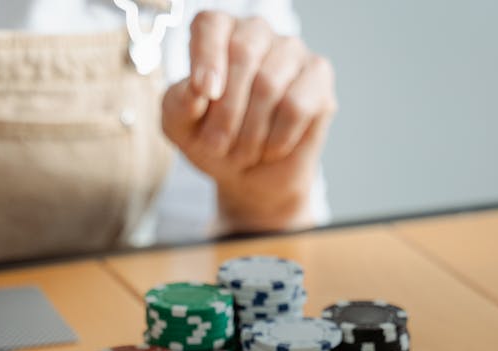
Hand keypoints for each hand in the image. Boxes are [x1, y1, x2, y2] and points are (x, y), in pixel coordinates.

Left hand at [162, 12, 336, 233]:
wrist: (249, 178)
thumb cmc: (214, 142)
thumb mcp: (180, 127)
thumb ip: (178, 103)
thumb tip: (197, 89)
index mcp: (218, 33)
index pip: (211, 25)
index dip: (206, 58)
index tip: (205, 94)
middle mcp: (256, 33)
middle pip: (243, 53)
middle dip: (226, 112)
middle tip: (217, 146)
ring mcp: (291, 51)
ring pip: (270, 84)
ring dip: (250, 133)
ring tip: (242, 153)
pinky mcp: (318, 77)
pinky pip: (297, 105)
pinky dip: (278, 138)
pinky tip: (271, 148)